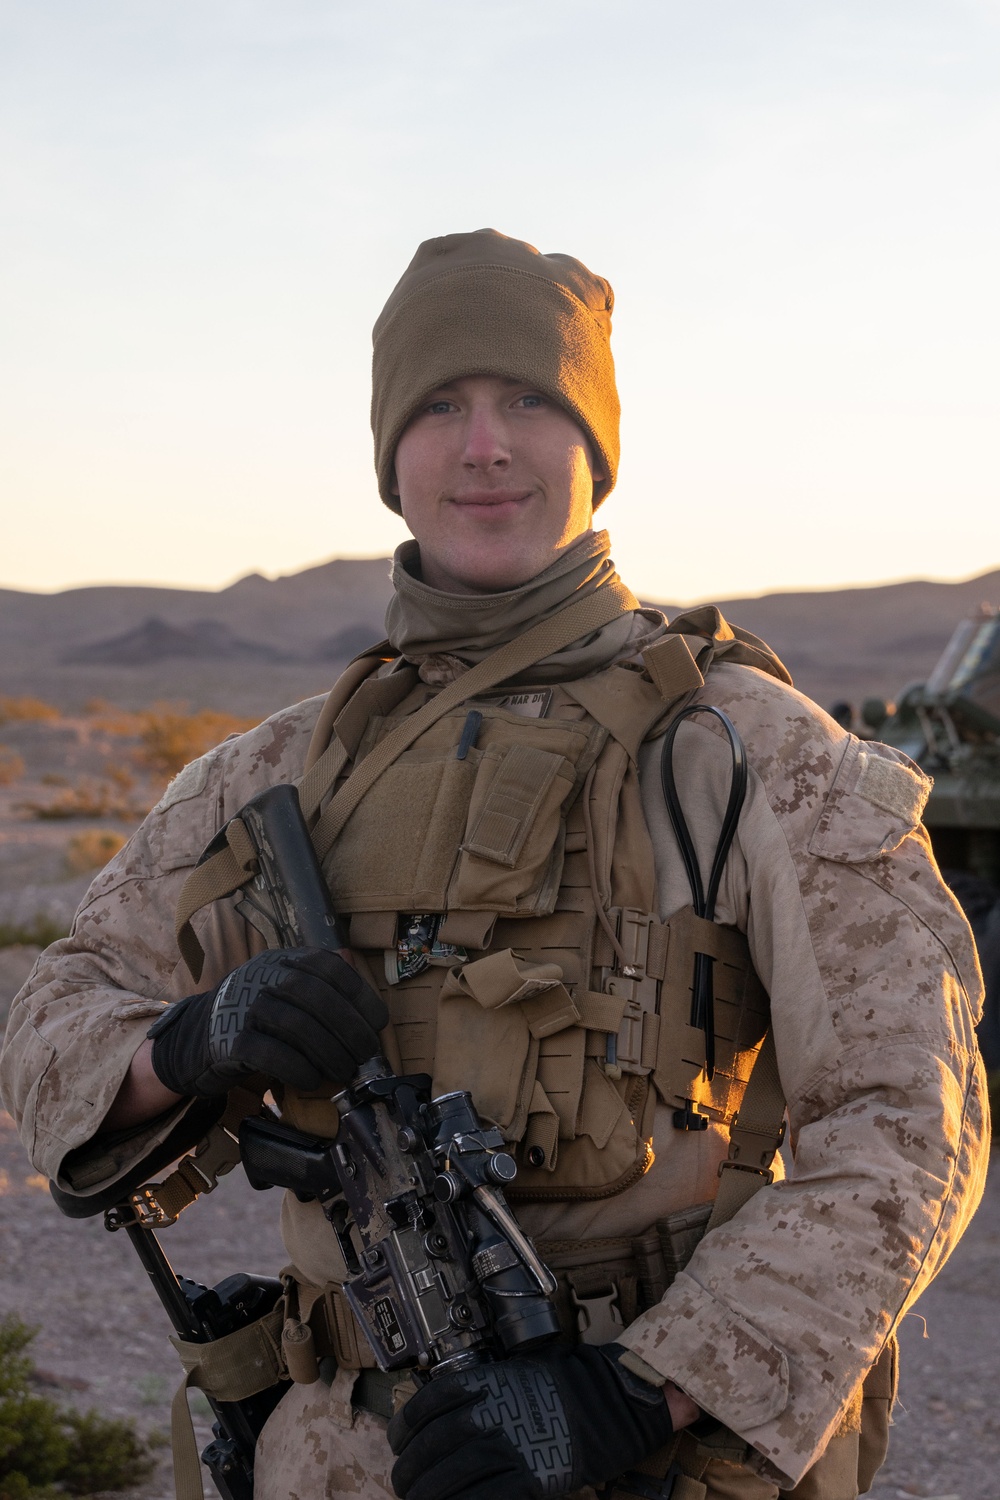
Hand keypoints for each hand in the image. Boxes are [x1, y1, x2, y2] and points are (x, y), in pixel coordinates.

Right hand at [147, 948, 387, 1096]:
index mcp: (285, 961)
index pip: (330, 967)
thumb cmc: (260, 1019)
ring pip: (295, 1023)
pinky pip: (268, 1052)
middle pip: (315, 995)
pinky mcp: (228, 1040)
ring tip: (343, 1072)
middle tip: (365, 1055)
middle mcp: (264, 975)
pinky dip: (296, 1067)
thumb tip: (373, 1017)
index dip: (360, 995)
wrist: (198, 1038)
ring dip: (328, 1052)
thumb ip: (327, 996)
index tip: (378, 1024)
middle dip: (348, 1028)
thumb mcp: (290, 995)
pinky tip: (312, 1080)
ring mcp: (243, 1006)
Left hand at [387, 1343, 673, 1499]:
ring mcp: (502, 1447)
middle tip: (405, 1485)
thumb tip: (440, 1419)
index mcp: (477, 1384)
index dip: (402, 1432)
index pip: (421, 1409)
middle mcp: (483, 1413)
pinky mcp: (524, 1478)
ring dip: (428, 1496)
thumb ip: (475, 1392)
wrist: (604, 1402)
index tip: (399, 1445)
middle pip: (428, 1449)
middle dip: (409, 1473)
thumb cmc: (558, 1385)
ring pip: (447, 1480)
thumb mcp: (509, 1372)